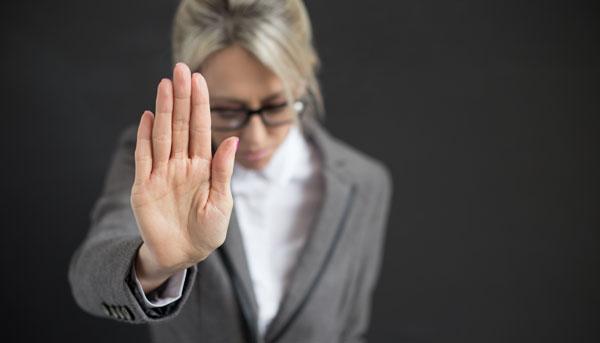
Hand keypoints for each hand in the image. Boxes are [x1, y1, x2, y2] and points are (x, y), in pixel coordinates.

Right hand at [130, 63, 238, 292]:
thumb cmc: (208, 231)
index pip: (201, 128)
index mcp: (202, 167)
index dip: (200, 104)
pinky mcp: (144, 186)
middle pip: (181, 125)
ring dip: (163, 110)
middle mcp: (181, 164)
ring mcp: (162, 173)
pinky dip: (144, 137)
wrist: (183, 255)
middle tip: (181, 69)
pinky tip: (147, 115)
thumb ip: (223, 171)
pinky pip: (144, 157)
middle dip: (181, 98)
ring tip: (165, 84)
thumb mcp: (222, 201)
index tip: (200, 80)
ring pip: (162, 134)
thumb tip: (233, 139)